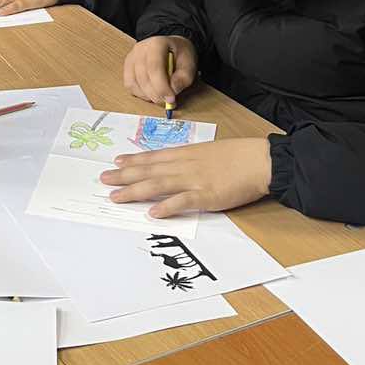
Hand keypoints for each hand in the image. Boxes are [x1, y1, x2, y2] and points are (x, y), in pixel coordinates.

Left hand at [99, 137, 271, 218]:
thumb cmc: (239, 155)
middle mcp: (185, 165)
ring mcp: (194, 180)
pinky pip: (182, 201)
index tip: (116, 161)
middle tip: (103, 179)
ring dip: (135, 191)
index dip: (133, 160)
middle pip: (148, 170)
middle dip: (124, 175)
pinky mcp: (207, 195)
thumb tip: (176, 164)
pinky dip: (166, 207)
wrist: (261, 161)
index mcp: (186, 154)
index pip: (153, 157)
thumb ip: (190, 158)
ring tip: (116, 196)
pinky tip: (152, 213)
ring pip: (158, 184)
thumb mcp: (209, 151)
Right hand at [123, 35, 197, 105]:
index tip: (171, 99)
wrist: (171, 47)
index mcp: (157, 44)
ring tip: (161, 96)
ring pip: (133, 83)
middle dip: (155, 94)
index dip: (162, 86)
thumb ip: (183, 78)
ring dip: (147, 95)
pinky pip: (129, 85)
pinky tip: (151, 93)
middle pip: (143, 77)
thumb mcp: (189, 64)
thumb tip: (172, 91)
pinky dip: (140, 93)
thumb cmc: (179, 54)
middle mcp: (140, 49)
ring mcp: (131, 57)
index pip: (154, 67)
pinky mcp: (127, 66)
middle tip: (167, 102)